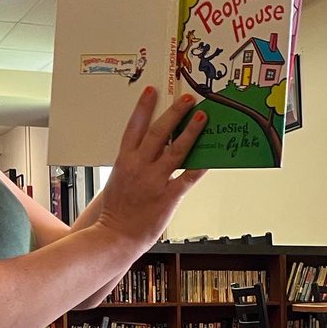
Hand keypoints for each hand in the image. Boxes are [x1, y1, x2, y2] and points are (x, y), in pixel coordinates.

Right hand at [93, 89, 206, 254]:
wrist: (115, 236)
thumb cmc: (116, 211)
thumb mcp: (118, 180)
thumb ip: (132, 164)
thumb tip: (149, 149)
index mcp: (124, 161)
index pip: (134, 127)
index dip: (143, 107)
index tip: (152, 91)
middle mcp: (139, 167)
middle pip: (158, 133)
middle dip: (174, 113)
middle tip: (187, 99)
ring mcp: (154, 181)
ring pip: (176, 150)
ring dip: (190, 132)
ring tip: (202, 117)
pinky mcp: (168, 197)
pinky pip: (188, 178)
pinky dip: (200, 167)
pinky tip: (210, 157)